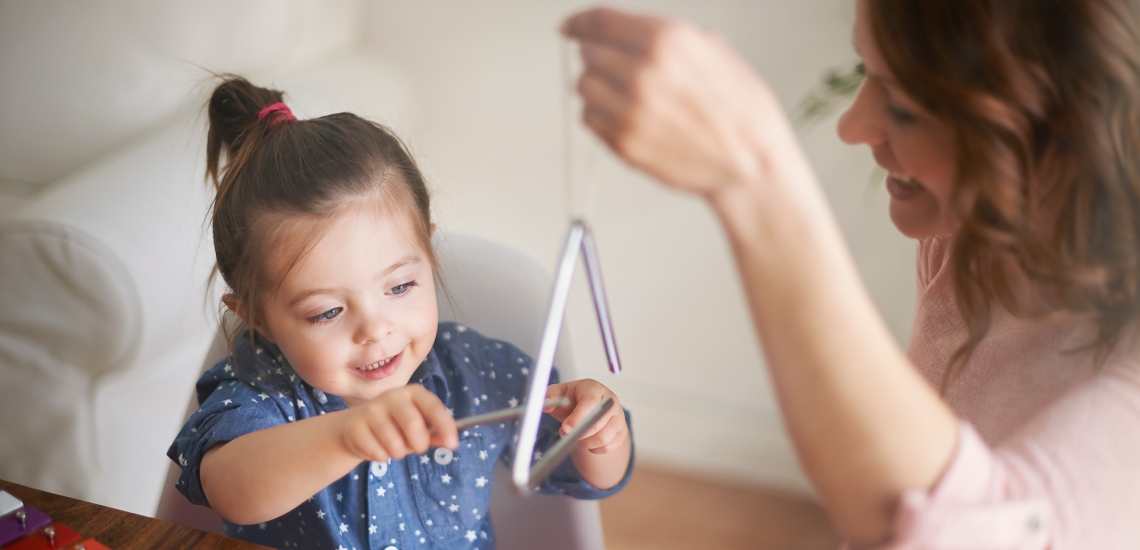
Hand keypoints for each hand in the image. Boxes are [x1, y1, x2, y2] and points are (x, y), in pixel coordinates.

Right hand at [341, 384, 457, 462]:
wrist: (357, 428)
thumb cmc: (396, 426)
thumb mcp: (419, 427)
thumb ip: (436, 433)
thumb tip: (451, 442)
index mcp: (413, 393)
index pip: (432, 406)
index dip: (444, 425)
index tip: (453, 444)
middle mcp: (392, 396)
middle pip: (412, 423)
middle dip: (419, 443)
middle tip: (418, 448)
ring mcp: (371, 410)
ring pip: (394, 443)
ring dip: (399, 452)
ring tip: (395, 447)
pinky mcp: (356, 427)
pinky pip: (377, 452)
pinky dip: (383, 457)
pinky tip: (378, 448)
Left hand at [544, 379, 627, 453]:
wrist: (589, 409)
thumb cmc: (573, 400)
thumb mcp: (560, 393)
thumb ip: (551, 396)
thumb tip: (544, 404)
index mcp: (594, 389)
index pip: (590, 403)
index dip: (578, 417)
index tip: (566, 428)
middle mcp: (610, 401)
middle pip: (598, 422)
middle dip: (579, 433)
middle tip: (565, 433)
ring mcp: (618, 416)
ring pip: (604, 438)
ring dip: (586, 443)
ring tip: (576, 437)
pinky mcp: (621, 431)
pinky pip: (609, 447)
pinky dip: (595, 449)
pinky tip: (587, 442)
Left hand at [562, 7, 790, 198]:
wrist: (750, 165)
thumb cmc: (741, 112)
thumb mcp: (713, 51)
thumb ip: (666, 36)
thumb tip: (628, 31)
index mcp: (666, 42)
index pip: (601, 22)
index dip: (580, 22)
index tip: (570, 27)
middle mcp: (642, 74)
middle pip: (589, 54)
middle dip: (601, 58)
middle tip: (621, 70)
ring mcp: (629, 111)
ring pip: (583, 87)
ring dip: (599, 88)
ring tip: (630, 97)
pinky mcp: (623, 143)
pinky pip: (589, 119)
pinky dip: (601, 116)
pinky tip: (630, 118)